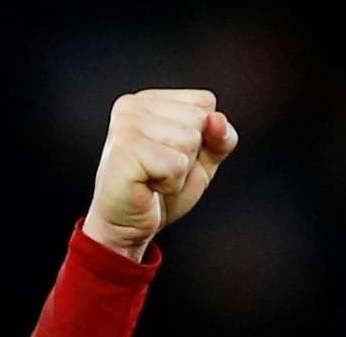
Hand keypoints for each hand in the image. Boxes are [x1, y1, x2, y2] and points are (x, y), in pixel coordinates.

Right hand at [82, 89, 238, 260]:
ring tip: (153, 179)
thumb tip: (217, 119)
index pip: (205, 102)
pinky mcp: (126, 150)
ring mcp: (127, 125)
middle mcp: (133, 105)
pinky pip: (176, 165)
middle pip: (199, 120)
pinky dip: (171, 184)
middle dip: (190, 155)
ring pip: (189, 140)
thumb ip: (220, 138)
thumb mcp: (201, 162)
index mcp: (149, 100)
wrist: (127, 228)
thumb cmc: (159, 193)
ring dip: (179, 172)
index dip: (202, 137)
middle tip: (160, 172)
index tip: (171, 155)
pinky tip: (148, 187)